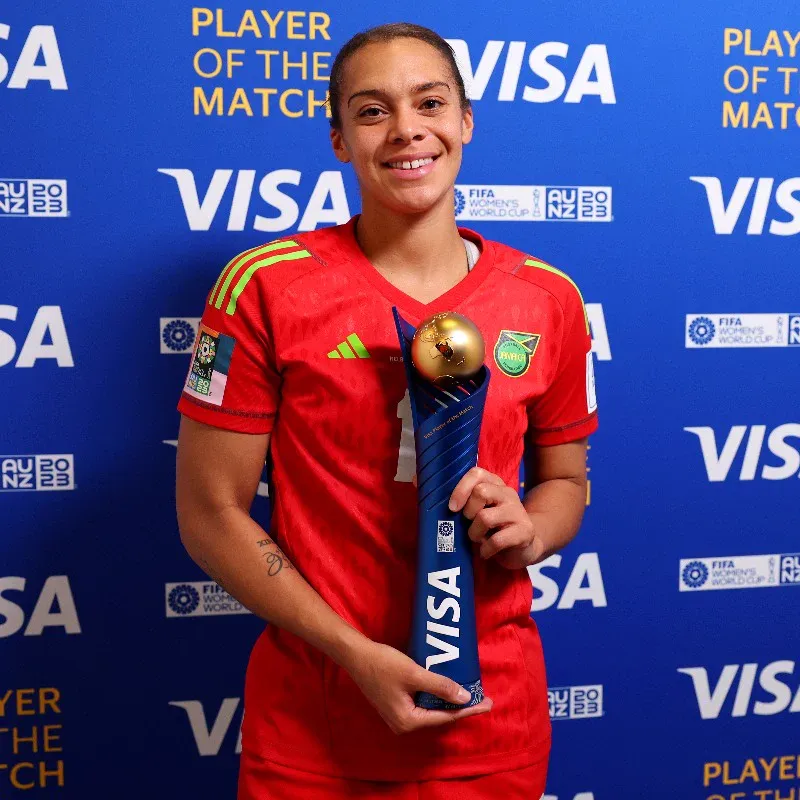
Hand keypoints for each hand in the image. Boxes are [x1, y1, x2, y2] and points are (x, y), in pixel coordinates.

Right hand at [344, 640, 492, 734]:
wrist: (355, 655)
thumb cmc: (383, 664)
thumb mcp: (414, 673)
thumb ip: (441, 686)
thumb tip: (466, 698)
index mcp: (408, 721)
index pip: (446, 717)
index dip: (469, 709)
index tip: (488, 703)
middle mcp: (404, 724)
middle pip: (439, 716)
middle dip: (461, 706)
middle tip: (482, 696)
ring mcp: (399, 715)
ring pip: (431, 709)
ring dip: (449, 700)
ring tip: (470, 691)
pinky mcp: (396, 704)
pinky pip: (423, 702)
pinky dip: (436, 695)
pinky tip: (447, 686)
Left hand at [449, 467, 545, 569]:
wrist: (524, 548)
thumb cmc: (493, 528)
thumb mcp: (479, 511)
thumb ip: (466, 504)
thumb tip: (440, 507)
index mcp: (495, 484)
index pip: (476, 473)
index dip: (461, 489)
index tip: (452, 508)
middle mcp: (508, 493)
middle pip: (481, 492)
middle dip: (468, 512)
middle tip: (470, 524)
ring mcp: (518, 511)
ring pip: (485, 517)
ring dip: (475, 534)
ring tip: (478, 540)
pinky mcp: (525, 531)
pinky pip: (497, 540)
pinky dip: (486, 549)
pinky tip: (486, 552)